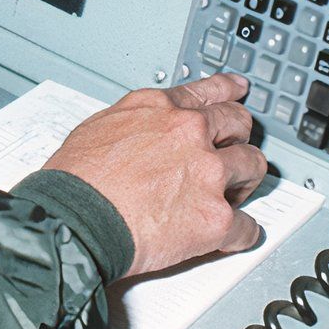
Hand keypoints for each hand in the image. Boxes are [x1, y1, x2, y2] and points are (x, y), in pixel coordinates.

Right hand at [41, 75, 268, 277]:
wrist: (75, 220)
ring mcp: (208, 174)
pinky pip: (247, 225)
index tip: (237, 91)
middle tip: (232, 154)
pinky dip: (241, 234)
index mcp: (161, 109)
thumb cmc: (75, 182)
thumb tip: (144, 134)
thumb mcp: (100, 126)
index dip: (228, 91)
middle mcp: (190, 134)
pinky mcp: (214, 218)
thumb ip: (137, 124)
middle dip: (238, 140)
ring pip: (253, 167)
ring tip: (230, 197)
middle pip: (239, 125)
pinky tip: (232, 236)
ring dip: (244, 183)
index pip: (207, 92)